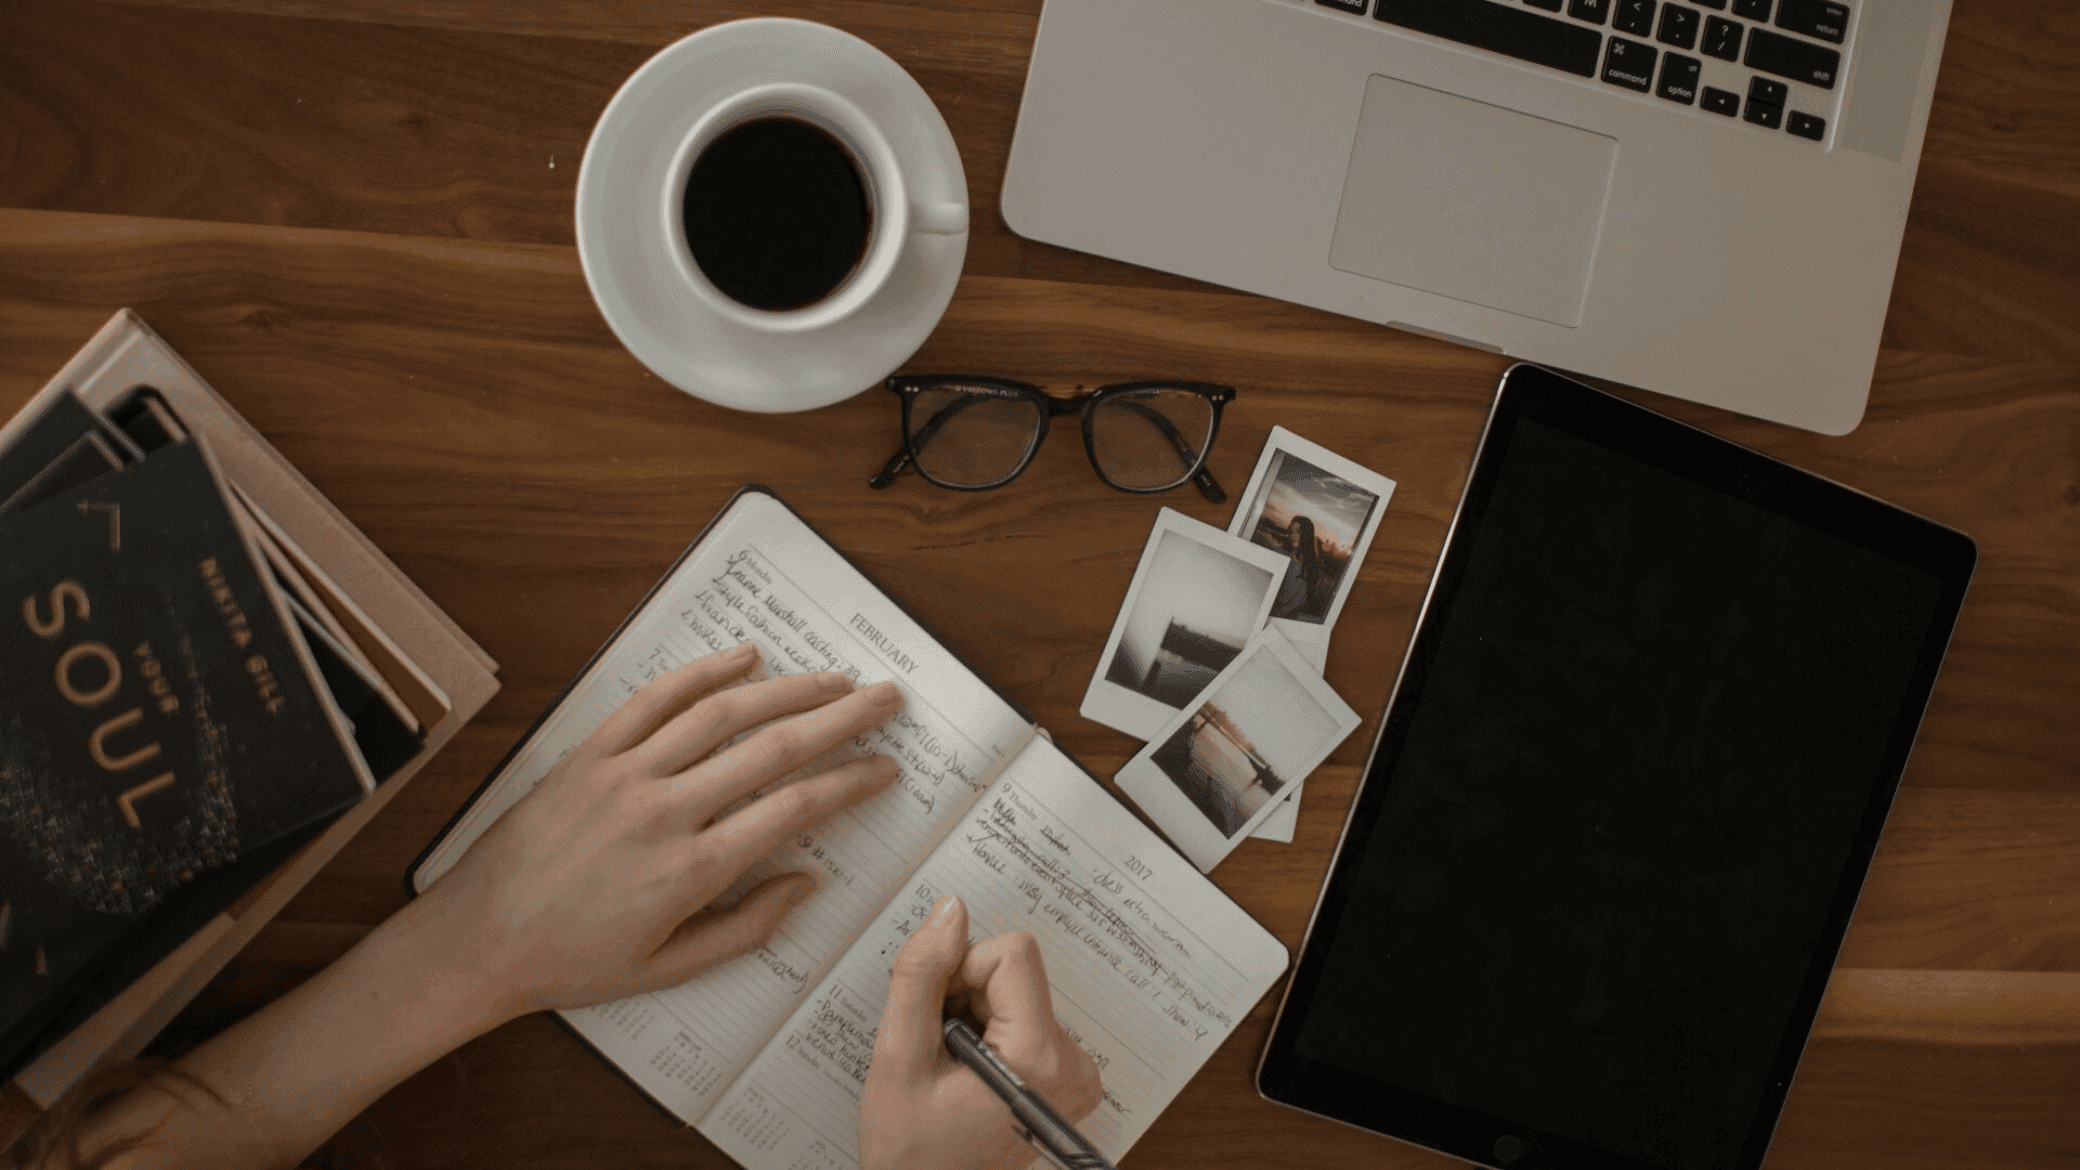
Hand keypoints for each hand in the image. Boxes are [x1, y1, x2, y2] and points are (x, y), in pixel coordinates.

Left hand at [416, 642, 903, 1020]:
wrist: (477, 940)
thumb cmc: (572, 962)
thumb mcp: (669, 969)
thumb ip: (747, 927)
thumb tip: (806, 882)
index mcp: (692, 871)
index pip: (795, 808)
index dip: (851, 782)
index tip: (885, 767)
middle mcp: (665, 812)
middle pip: (773, 748)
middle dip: (842, 718)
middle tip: (885, 699)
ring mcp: (625, 775)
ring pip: (722, 714)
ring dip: (787, 689)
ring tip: (833, 678)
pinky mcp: (589, 755)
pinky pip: (653, 700)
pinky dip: (702, 672)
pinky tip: (743, 658)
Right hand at [861, 894, 1103, 1169]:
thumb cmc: (911, 1149)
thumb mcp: (899, 1055)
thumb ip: (921, 974)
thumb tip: (950, 910)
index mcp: (1042, 1059)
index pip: (1011, 954)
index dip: (959, 971)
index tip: (936, 1016)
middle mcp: (1074, 1064)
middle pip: (1015, 970)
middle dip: (965, 995)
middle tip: (939, 1048)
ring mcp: (1075, 1071)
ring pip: (1015, 989)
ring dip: (973, 1013)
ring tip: (951, 1065)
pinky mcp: (1066, 1073)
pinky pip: (1024, 1013)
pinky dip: (988, 1028)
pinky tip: (968, 1069)